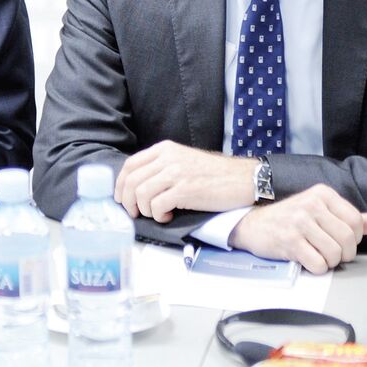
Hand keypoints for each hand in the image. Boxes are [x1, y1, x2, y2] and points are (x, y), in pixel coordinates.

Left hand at [115, 141, 257, 221]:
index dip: (120, 184)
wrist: (245, 179)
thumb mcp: (184, 160)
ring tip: (156, 214)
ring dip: (144, 209)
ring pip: (141, 194)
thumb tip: (138, 185)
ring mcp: (176, 173)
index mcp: (164, 149)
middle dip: (128, 201)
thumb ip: (162, 167)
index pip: (130, 165)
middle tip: (135, 212)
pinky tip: (167, 217)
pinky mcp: (185, 190)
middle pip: (131, 181)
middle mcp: (167, 158)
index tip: (122, 198)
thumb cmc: (215, 174)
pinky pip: (156, 205)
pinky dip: (158, 215)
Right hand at [230, 184, 366, 273]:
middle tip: (332, 253)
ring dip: (330, 262)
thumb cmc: (289, 220)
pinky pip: (319, 264)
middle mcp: (311, 204)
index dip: (354, 237)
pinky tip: (308, 261)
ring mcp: (299, 222)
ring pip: (335, 254)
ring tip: (319, 256)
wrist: (252, 225)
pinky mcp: (289, 241)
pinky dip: (317, 268)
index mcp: (322, 194)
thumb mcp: (319, 211)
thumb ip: (349, 217)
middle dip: (344, 253)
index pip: (356, 221)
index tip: (341, 239)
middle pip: (347, 239)